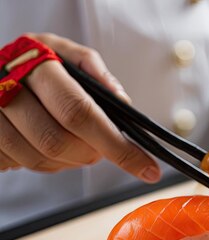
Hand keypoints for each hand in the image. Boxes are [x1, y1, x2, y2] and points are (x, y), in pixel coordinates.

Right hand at [0, 33, 160, 181]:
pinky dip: (44, 162)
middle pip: (58, 141)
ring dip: (68, 161)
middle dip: (91, 153)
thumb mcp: (64, 54)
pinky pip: (19, 165)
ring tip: (75, 144)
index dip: (116, 146)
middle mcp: (3, 87)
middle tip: (101, 149)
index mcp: (34, 62)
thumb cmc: (36, 64)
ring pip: (38, 158)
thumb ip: (94, 70)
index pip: (79, 112)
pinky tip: (47, 145)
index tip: (147, 168)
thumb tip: (123, 102)